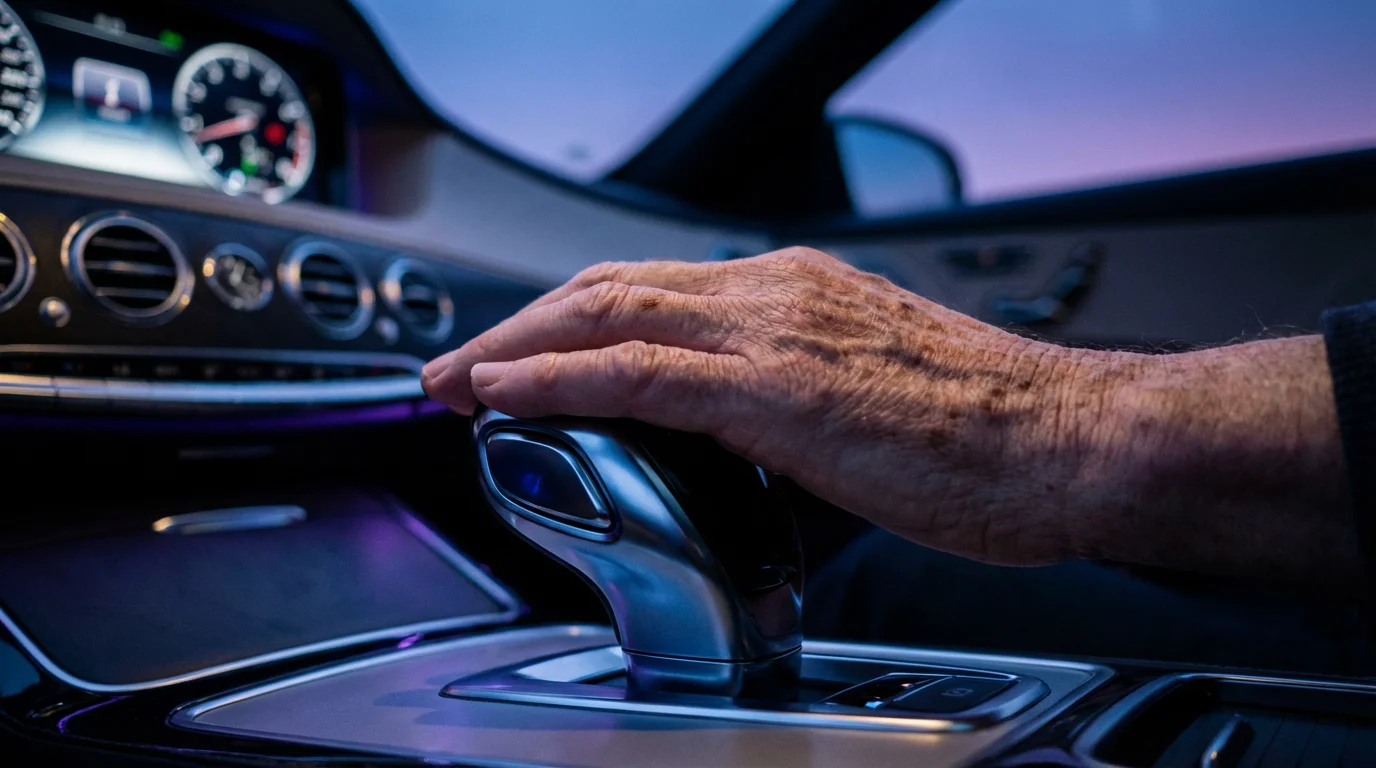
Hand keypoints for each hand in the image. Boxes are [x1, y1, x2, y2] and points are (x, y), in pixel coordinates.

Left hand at [423, 247, 1116, 565]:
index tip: (525, 354)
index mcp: (799, 292)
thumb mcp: (876, 392)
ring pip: (607, 316)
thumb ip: (800, 397)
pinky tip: (508, 396)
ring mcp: (773, 334)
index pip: (654, 289)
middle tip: (461, 365)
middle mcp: (776, 294)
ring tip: (458, 381)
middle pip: (610, 289)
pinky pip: (636, 373)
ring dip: (516, 349)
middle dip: (521, 327)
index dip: (572, 319)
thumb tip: (749, 435)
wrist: (1071, 441)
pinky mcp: (776, 390)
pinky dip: (556, 380)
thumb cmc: (992, 432)